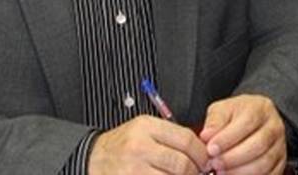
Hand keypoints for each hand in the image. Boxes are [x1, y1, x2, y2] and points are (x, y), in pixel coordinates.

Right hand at [88, 114, 209, 173]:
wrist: (91, 159)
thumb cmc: (122, 145)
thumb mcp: (144, 130)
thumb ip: (170, 137)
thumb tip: (201, 150)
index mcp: (146, 127)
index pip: (186, 140)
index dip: (202, 153)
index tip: (206, 160)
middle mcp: (139, 147)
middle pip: (181, 163)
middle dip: (194, 172)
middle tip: (197, 173)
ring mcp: (132, 169)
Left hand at [199, 94, 286, 174]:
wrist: (254, 121)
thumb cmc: (236, 117)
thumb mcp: (223, 110)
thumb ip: (215, 120)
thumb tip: (206, 135)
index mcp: (261, 108)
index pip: (248, 122)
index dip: (228, 138)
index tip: (211, 149)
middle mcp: (274, 126)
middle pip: (259, 144)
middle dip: (233, 158)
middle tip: (214, 164)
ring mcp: (280, 145)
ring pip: (265, 162)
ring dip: (241, 171)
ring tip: (221, 172)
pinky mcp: (281, 162)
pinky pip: (270, 174)